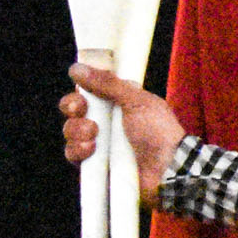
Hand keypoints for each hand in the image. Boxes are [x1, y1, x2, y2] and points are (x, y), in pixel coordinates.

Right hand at [61, 64, 185, 204]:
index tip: (81, 94)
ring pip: (71, 132)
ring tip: (94, 136)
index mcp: (119, 103)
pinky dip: (78, 151)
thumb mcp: (136, 101)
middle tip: (83, 111)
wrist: (166, 168)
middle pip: (74, 111)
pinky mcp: (97, 165)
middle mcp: (108, 122)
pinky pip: (73, 155)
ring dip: (77, 131)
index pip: (88, 92)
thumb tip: (78, 68)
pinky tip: (91, 150)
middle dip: (74, 110)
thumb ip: (108, 83)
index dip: (79, 92)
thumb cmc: (159, 132)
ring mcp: (101, 144)